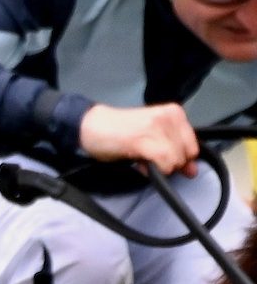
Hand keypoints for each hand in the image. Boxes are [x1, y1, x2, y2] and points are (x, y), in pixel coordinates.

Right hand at [78, 103, 198, 176]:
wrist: (91, 127)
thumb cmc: (119, 132)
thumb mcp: (153, 138)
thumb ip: (175, 151)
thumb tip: (192, 171)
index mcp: (174, 113)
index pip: (193, 147)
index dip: (178, 158)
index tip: (159, 155)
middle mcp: (169, 117)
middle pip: (186, 155)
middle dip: (168, 163)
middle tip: (147, 156)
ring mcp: (157, 127)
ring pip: (175, 161)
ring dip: (159, 167)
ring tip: (140, 158)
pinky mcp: (145, 139)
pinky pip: (163, 164)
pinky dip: (153, 170)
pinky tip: (139, 163)